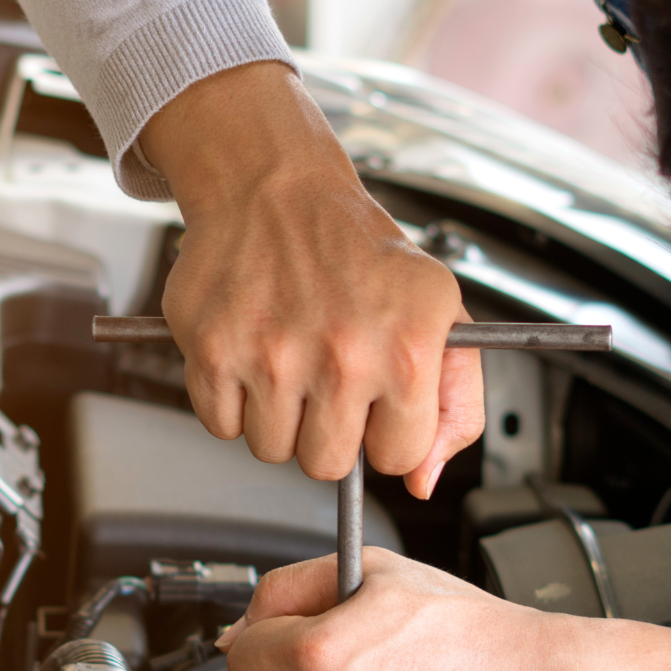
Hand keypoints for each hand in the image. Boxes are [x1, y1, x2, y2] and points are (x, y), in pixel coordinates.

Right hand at [141, 63, 481, 498]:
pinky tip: (250, 351)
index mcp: (408, 348)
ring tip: (287, 357)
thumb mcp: (440, 312)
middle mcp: (343, 354)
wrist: (275, 187)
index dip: (385, 432)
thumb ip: (456, 404)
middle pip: (327, 464)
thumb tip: (423, 483)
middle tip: (324, 376)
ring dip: (277, 415)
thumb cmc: (356, 251)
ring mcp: (274, 355)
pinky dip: (231, 399)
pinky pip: (222, 425)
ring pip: (272, 450)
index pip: (398, 458)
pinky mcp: (215, 350)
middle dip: (326, 429)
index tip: (375, 399)